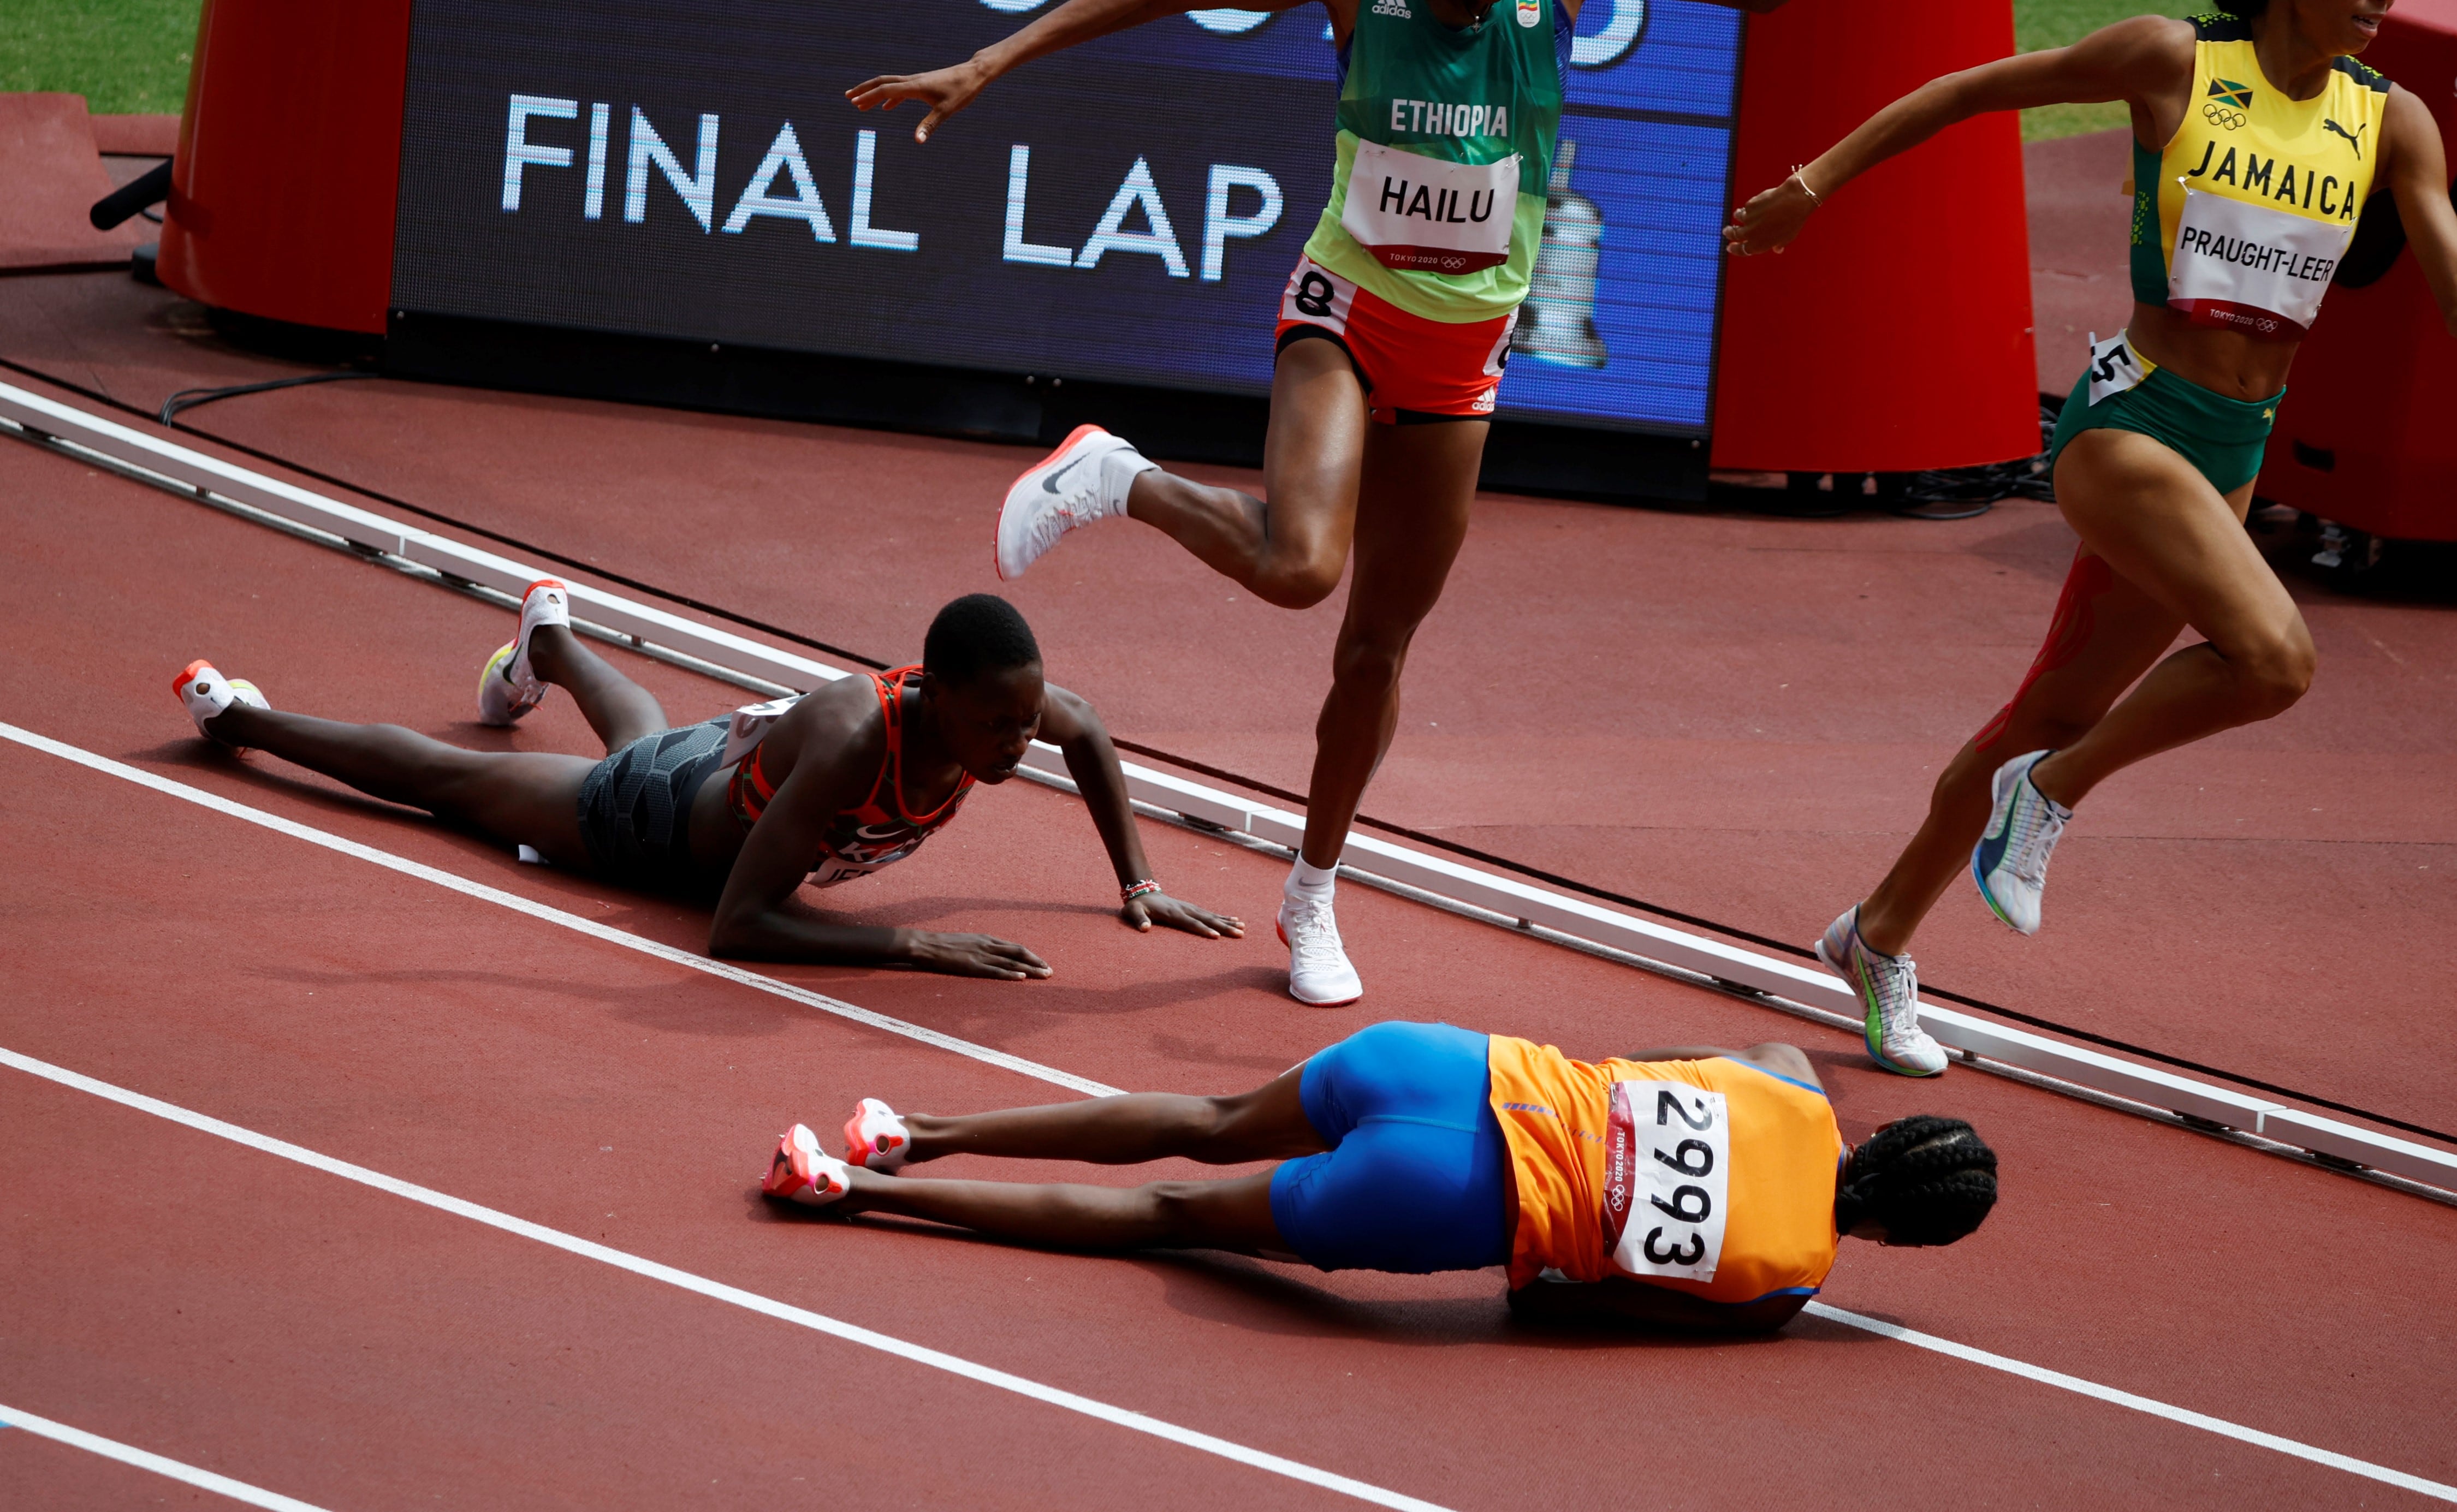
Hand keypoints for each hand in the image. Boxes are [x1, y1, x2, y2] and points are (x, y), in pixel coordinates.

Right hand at [846, 60, 988, 143]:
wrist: (973, 74)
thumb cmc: (961, 91)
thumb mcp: (946, 111)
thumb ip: (929, 126)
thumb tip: (917, 141)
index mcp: (914, 86)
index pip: (885, 90)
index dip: (868, 96)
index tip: (854, 102)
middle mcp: (912, 81)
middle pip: (881, 82)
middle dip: (864, 90)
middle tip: (847, 97)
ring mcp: (916, 81)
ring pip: (889, 84)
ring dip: (874, 93)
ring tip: (860, 103)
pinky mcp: (922, 84)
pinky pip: (900, 89)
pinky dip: (890, 97)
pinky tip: (886, 107)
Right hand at [905, 931, 1052, 979]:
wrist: (926, 944)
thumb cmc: (943, 945)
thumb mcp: (967, 941)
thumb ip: (981, 947)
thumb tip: (992, 955)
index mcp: (986, 939)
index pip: (1015, 947)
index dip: (1031, 955)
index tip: (1043, 963)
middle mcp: (987, 945)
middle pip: (1019, 953)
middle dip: (1037, 962)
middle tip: (1050, 971)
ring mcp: (981, 955)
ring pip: (1011, 962)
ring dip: (1030, 970)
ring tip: (1044, 976)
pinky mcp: (972, 966)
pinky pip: (995, 971)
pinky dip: (1010, 975)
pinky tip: (1021, 979)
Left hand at [1121, 892, 1244, 938]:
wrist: (1142, 892)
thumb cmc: (1137, 906)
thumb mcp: (1132, 912)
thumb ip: (1139, 920)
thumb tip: (1144, 928)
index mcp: (1173, 913)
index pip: (1191, 923)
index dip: (1203, 930)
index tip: (1217, 936)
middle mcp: (1185, 909)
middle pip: (1207, 919)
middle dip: (1224, 927)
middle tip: (1239, 934)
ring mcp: (1190, 907)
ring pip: (1211, 916)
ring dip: (1227, 922)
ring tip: (1243, 928)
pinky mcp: (1192, 908)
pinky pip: (1209, 913)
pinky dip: (1223, 917)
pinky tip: (1235, 920)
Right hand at [1722, 174, 1817, 256]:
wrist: (1793, 201)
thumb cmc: (1793, 221)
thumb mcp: (1787, 237)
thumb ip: (1778, 244)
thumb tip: (1778, 249)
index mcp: (1758, 245)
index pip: (1741, 250)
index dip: (1734, 249)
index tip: (1729, 247)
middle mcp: (1750, 234)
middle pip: (1733, 235)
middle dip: (1729, 233)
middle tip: (1726, 230)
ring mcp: (1748, 219)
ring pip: (1737, 218)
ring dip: (1738, 217)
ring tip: (1738, 214)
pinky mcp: (1749, 205)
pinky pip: (1746, 207)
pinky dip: (1748, 207)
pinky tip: (1754, 205)